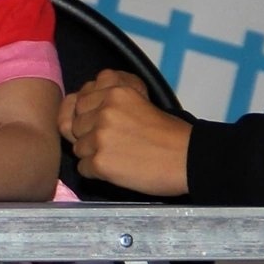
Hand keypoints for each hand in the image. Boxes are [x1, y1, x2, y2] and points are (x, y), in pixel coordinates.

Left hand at [61, 70, 191, 195]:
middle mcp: (104, 109)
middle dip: (88, 134)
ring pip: (76, 147)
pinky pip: (83, 168)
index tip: (102, 122)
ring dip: (92, 154)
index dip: (88, 114)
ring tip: (118, 156)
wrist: (189, 159)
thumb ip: (109, 97)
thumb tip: (76, 104)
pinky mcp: (101, 162)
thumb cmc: (169, 133)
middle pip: (74, 124)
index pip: (78, 100)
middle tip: (113, 143)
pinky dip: (96, 172)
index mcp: (115, 90)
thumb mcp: (139, 99)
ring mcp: (100, 136)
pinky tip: (117, 170)